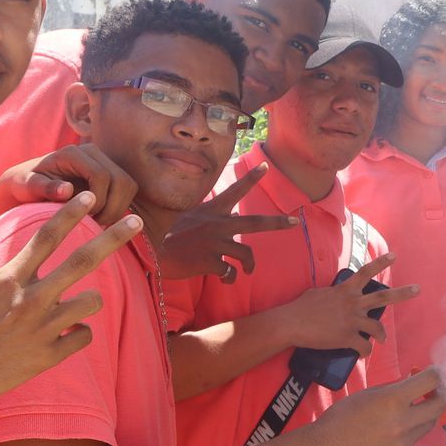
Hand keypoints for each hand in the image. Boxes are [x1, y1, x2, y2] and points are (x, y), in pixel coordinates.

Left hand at [0, 145, 137, 228]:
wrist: (28, 182)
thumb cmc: (25, 185)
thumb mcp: (26, 186)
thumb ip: (44, 187)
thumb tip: (67, 190)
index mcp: (73, 153)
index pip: (102, 176)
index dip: (98, 201)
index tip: (84, 218)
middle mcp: (92, 152)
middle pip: (122, 181)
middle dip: (113, 207)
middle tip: (95, 224)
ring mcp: (104, 161)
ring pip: (129, 186)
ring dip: (118, 208)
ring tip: (98, 222)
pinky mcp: (110, 173)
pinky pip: (127, 191)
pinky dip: (119, 207)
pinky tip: (101, 219)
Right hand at [0, 193, 141, 408]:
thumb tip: (16, 272)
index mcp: (9, 280)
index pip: (45, 238)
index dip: (69, 213)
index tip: (88, 195)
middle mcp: (30, 299)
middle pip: (82, 261)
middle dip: (114, 237)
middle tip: (137, 219)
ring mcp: (42, 328)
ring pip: (92, 301)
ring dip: (90, 300)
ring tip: (77, 305)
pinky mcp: (48, 356)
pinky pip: (83, 337)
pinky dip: (78, 334)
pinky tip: (64, 337)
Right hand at [160, 163, 296, 280]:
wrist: (151, 252)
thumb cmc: (167, 235)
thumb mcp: (189, 218)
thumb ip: (210, 217)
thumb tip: (230, 215)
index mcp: (212, 211)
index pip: (235, 190)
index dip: (252, 177)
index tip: (266, 166)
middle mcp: (218, 224)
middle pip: (256, 222)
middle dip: (277, 222)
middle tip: (294, 222)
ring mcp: (216, 243)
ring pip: (247, 254)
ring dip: (249, 266)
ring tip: (246, 271)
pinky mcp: (211, 261)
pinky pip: (230, 273)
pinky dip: (230, 278)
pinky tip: (224, 280)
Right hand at [285, 254, 418, 352]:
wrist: (292, 323)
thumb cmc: (300, 307)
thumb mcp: (318, 293)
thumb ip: (332, 293)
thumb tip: (334, 296)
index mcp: (345, 290)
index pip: (366, 272)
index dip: (381, 262)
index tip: (394, 255)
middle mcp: (353, 303)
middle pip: (384, 297)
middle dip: (403, 293)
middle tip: (418, 289)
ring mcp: (352, 321)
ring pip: (377, 327)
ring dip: (381, 335)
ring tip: (383, 338)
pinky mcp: (347, 338)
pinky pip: (364, 347)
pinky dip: (364, 352)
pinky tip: (362, 354)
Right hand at [304, 368, 445, 445]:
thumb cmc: (341, 418)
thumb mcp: (367, 394)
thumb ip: (393, 389)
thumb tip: (412, 383)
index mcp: (393, 401)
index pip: (430, 381)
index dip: (435, 373)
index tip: (433, 373)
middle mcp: (404, 423)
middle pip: (440, 406)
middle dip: (440, 394)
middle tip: (433, 391)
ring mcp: (404, 444)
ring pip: (428, 425)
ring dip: (424, 414)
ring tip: (412, 410)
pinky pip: (412, 441)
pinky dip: (409, 432)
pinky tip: (392, 431)